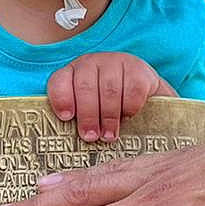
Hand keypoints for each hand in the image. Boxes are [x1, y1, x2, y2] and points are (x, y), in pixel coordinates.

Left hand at [45, 52, 175, 141]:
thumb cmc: (108, 108)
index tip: (66, 118)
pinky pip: (132, 89)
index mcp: (72, 73)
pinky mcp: (138, 69)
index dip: (61, 99)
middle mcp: (91, 63)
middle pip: (85, 86)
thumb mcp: (89, 112)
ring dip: (108, 116)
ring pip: (108, 89)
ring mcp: (115, 62)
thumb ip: (77, 120)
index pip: (59, 81)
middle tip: (91, 137)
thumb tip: (70, 144)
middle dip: (87, 115)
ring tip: (109, 136)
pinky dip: (129, 107)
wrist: (145, 93)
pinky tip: (128, 117)